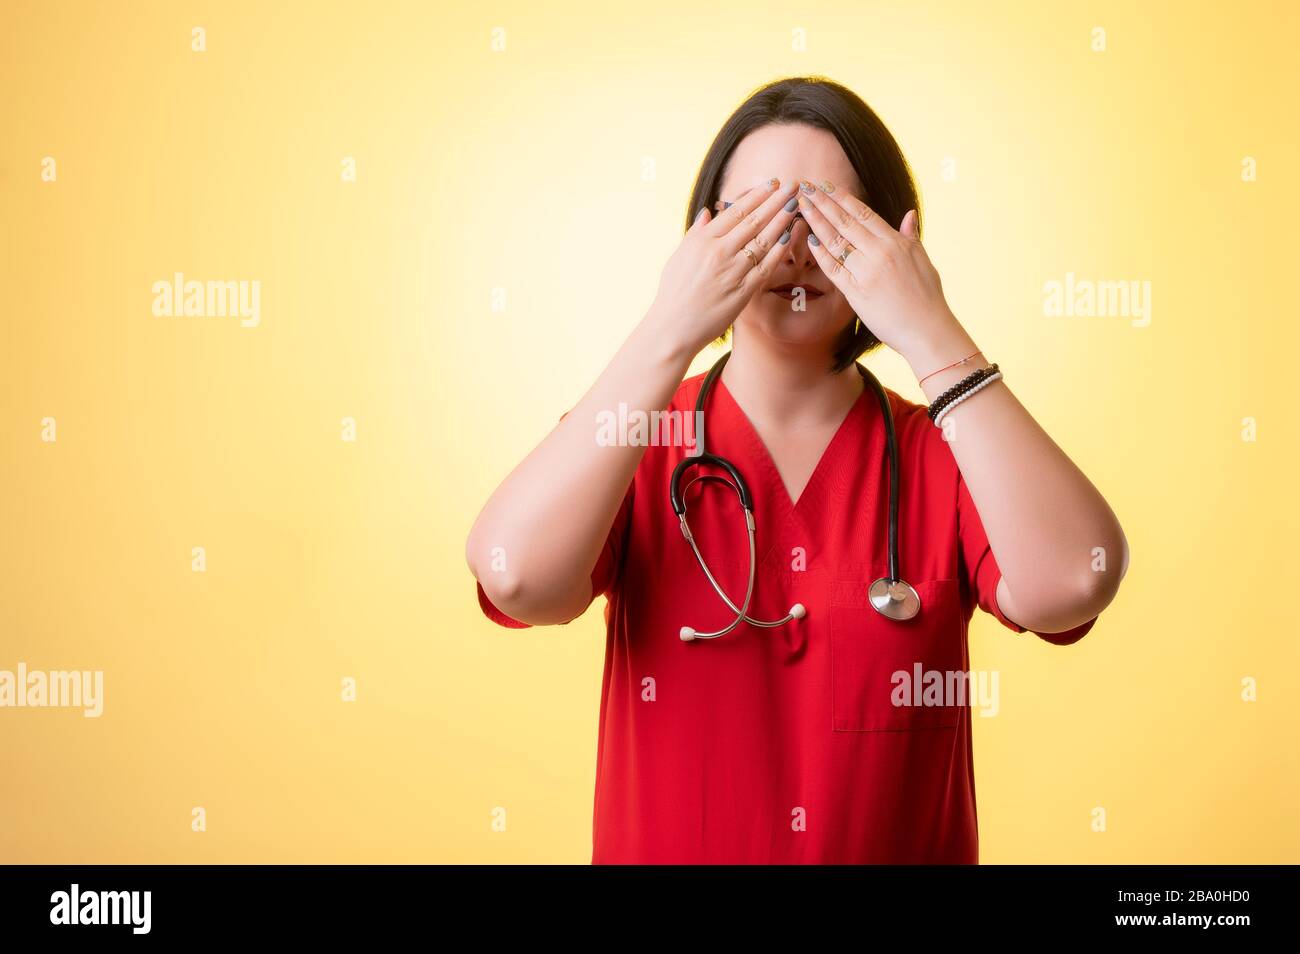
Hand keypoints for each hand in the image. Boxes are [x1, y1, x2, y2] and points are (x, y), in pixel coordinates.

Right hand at [644, 176, 801, 357]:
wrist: (673, 328)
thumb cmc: (673, 293)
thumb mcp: (679, 256)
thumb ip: (696, 233)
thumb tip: (708, 213)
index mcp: (703, 240)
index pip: (736, 211)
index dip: (758, 195)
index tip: (773, 183)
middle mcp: (719, 252)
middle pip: (754, 220)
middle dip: (777, 200)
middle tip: (794, 185)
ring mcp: (733, 271)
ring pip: (764, 240)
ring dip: (782, 220)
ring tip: (797, 205)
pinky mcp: (743, 291)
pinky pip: (766, 266)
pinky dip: (780, 250)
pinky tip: (791, 237)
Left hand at [795, 179, 967, 367]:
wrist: (927, 330)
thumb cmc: (927, 297)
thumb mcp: (922, 259)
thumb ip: (910, 236)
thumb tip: (910, 214)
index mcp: (895, 242)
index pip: (863, 213)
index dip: (842, 197)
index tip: (826, 185)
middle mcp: (880, 252)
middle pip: (845, 222)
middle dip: (823, 202)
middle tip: (805, 186)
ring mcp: (866, 272)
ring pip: (836, 240)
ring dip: (816, 221)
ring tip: (801, 206)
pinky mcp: (856, 292)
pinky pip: (833, 268)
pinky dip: (820, 253)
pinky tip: (807, 238)